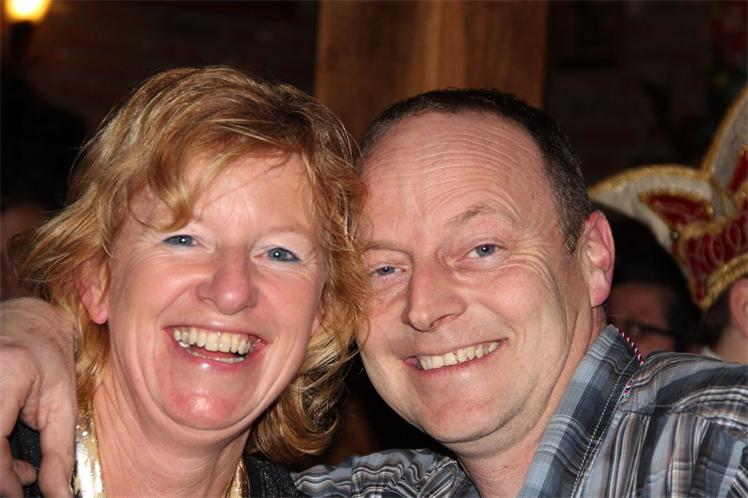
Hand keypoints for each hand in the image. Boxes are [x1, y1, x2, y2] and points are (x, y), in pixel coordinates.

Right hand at [0, 298, 75, 497]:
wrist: (28, 322)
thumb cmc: (49, 359)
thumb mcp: (62, 404)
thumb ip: (58, 451)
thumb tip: (57, 494)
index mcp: (3, 378)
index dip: (2, 477)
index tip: (20, 491)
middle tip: (24, 477)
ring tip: (18, 466)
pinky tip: (4, 450)